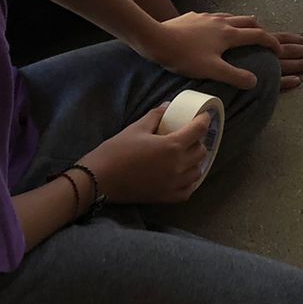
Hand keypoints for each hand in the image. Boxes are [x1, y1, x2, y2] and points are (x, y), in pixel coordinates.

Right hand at [80, 106, 213, 205]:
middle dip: (198, 141)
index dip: (203, 120)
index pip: (199, 130)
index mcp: (172, 146)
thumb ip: (156, 116)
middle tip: (188, 136)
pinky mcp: (166, 197)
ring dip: (195, 161)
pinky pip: (188, 190)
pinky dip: (189, 182)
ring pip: (198, 171)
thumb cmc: (116, 151)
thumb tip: (167, 106)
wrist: (99, 179)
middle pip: (201, 151)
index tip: (202, 117)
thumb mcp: (136, 128)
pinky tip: (182, 175)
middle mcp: (178, 166)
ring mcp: (173, 184)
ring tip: (185, 155)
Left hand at [137, 10, 302, 90]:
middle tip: (263, 39)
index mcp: (229, 34)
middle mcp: (222, 21)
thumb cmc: (184, 56)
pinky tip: (212, 31)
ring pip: (231, 17)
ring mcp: (207, 17)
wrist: (155, 38)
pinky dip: (222, 23)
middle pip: (248, 21)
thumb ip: (235, 76)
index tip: (278, 51)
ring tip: (241, 33)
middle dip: (259, 30)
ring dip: (241, 24)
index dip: (271, 43)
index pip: (259, 36)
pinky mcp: (193, 16)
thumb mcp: (212, 70)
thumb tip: (255, 81)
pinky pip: (214, 18)